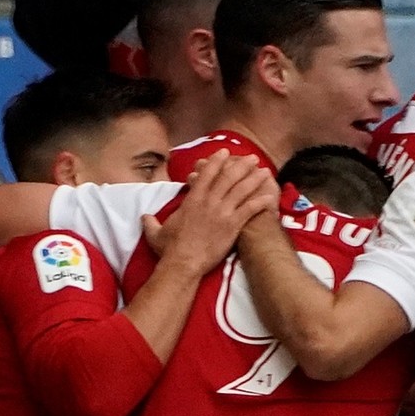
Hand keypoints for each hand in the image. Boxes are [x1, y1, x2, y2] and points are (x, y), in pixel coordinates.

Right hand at [156, 154, 272, 275]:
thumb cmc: (169, 249)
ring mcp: (222, 213)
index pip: (206, 174)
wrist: (183, 263)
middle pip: (228, 177)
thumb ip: (151, 222)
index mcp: (192, 200)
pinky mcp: (232, 226)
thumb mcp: (156, 233)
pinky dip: (260, 202)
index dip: (216, 161)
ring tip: (264, 171)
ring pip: (241, 190)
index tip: (225, 152)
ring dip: (253, 179)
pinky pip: (249, 210)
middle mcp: (209, 202)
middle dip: (240, 165)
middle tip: (251, 157)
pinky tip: (270, 196)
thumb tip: (144, 217)